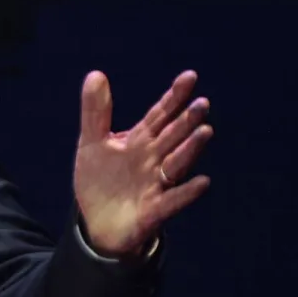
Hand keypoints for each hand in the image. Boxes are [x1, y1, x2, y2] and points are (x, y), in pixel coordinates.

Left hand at [74, 70, 212, 257]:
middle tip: (202, 103)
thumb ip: (96, 112)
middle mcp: (153, 160)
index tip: (189, 76)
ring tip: (205, 132)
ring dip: (190, 149)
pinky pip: (173, 200)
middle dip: (187, 120)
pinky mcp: (154, 210)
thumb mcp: (92, 142)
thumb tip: (96, 73)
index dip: (174, 96)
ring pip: (176, 163)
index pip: (160, 114)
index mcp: (140, 141)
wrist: (96, 223)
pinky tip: (201, 182)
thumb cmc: (100, 181)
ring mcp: (156, 184)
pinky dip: (186, 192)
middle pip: (173, 136)